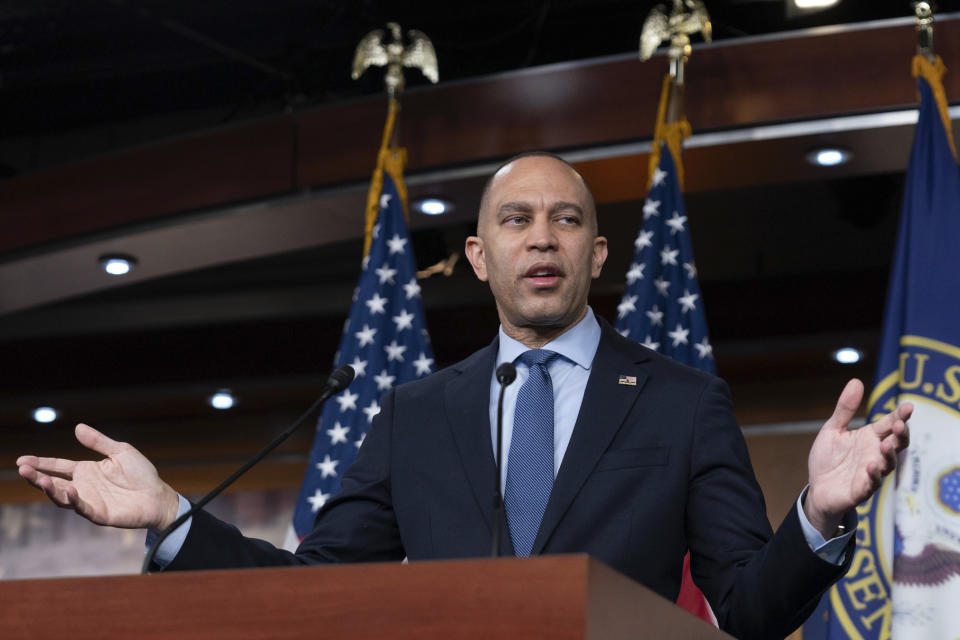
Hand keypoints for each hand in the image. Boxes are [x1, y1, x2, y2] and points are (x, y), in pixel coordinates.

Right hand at [16, 423, 179, 530]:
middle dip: (36, 477)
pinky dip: (74, 500)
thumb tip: (77, 427)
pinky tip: (69, 489)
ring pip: (62, 497)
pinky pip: (83, 508)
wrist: (158, 495)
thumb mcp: (120, 451)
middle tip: (22, 469)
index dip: (41, 463)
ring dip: (50, 489)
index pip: (58, 466)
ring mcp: (89, 501)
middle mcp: (83, 486)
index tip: (22, 460)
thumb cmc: (141, 474)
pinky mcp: (100, 514)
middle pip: (53, 482)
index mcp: (86, 470)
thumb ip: (99, 442)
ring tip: (40, 480)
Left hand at [804, 379, 911, 537]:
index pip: (889, 425)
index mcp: (869, 438)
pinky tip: (870, 466)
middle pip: (896, 444)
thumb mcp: (832, 430)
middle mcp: (874, 454)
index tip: (908, 406)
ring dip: (889, 455)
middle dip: (900, 435)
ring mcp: (870, 473)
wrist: (817, 488)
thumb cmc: (828, 459)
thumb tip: (856, 381)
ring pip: (888, 464)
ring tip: (885, 444)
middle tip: (899, 424)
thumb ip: (845, 409)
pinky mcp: (860, 490)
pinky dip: (873, 475)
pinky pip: (871, 484)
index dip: (899, 416)